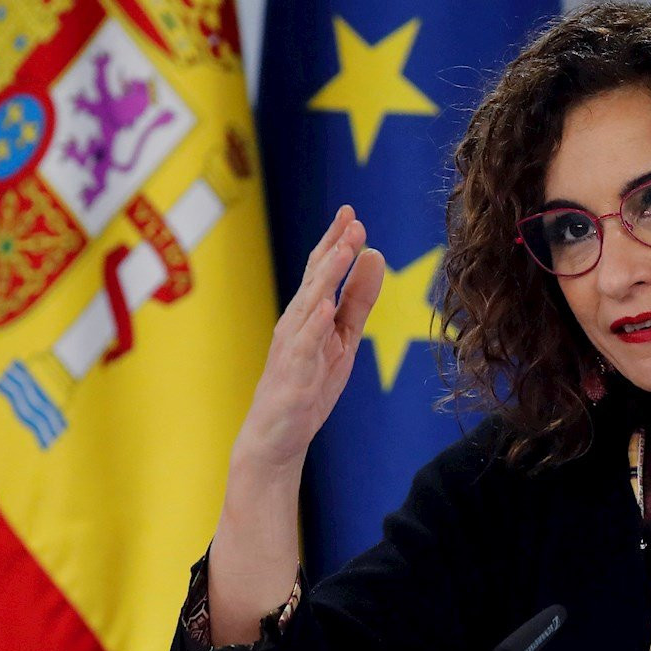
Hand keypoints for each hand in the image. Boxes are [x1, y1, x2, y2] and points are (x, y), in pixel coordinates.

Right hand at [234, 205, 385, 472]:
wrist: (275, 438)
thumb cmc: (307, 386)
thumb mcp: (344, 338)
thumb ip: (359, 299)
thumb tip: (375, 256)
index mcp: (308, 314)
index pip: (321, 270)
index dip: (337, 241)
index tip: (352, 212)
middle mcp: (296, 323)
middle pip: (315, 279)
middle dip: (334, 249)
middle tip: (352, 221)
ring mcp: (292, 347)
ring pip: (309, 305)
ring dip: (326, 276)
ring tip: (343, 250)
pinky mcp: (293, 374)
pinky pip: (304, 346)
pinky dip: (315, 325)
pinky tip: (326, 306)